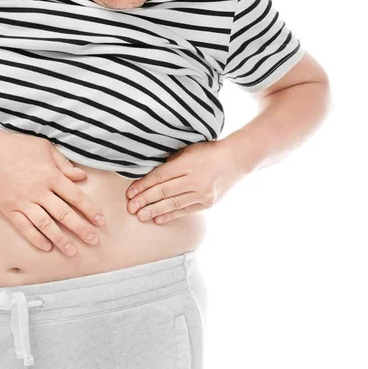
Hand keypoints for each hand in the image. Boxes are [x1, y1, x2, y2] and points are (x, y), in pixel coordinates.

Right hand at [0, 132, 105, 256]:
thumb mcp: (45, 148)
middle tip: (93, 241)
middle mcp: (39, 190)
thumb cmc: (17, 146)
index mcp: (51, 175)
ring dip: (61, 239)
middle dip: (81, 229)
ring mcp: (24, 201)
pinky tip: (47, 247)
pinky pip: (24, 227)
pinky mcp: (9, 208)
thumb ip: (64, 164)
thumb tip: (82, 176)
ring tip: (72, 251)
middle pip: (65, 214)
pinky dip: (36, 238)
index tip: (101, 221)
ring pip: (46, 224)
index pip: (76, 196)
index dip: (90, 210)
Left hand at [125, 140, 247, 223]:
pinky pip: (185, 210)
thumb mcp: (188, 150)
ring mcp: (202, 193)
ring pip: (173, 203)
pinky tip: (158, 219)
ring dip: (155, 210)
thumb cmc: (209, 151)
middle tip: (130, 207)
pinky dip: (171, 215)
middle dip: (145, 200)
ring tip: (140, 216)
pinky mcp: (207, 202)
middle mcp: (195, 179)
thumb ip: (171, 162)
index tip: (130, 192)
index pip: (160, 176)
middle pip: (164, 191)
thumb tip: (150, 175)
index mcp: (187, 163)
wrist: (237, 159)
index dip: (143, 185)